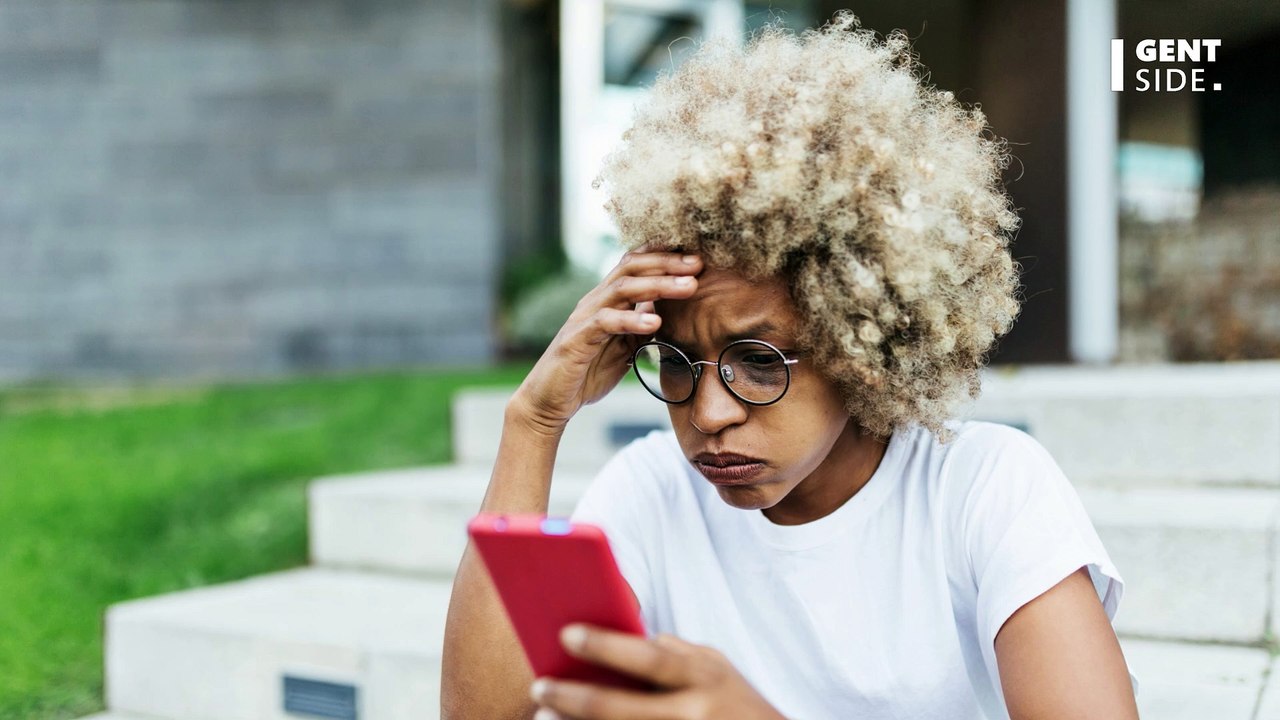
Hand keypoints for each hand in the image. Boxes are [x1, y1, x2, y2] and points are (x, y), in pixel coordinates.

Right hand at [511, 250, 701, 434]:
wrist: (550, 401)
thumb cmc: (588, 372)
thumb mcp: (624, 346)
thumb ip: (642, 326)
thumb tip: (668, 310)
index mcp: (607, 300)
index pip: (634, 264)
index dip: (663, 254)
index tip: (696, 254)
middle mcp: (594, 301)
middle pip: (631, 268)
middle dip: (667, 263)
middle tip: (699, 264)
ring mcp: (584, 318)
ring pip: (622, 289)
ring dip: (658, 285)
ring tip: (689, 287)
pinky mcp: (576, 339)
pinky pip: (605, 322)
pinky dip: (631, 319)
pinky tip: (655, 321)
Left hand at [529, 624, 785, 719]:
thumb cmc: (737, 707)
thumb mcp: (719, 670)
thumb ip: (679, 652)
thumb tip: (632, 637)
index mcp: (705, 678)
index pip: (649, 659)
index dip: (606, 646)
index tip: (565, 633)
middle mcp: (695, 715)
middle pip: (620, 710)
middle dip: (572, 698)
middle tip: (539, 686)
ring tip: (543, 716)